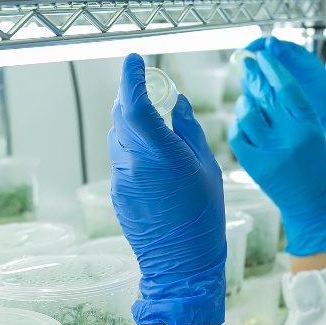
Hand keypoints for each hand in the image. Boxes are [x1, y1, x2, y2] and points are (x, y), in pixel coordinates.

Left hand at [109, 53, 225, 324]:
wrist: (183, 265)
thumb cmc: (205, 218)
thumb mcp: (208, 170)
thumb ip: (189, 133)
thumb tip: (178, 104)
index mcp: (161, 155)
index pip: (134, 105)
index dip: (132, 78)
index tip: (136, 60)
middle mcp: (134, 164)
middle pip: (122, 116)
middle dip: (133, 98)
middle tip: (150, 89)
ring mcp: (121, 180)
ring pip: (119, 138)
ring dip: (134, 125)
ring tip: (159, 130)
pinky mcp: (117, 193)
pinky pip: (123, 161)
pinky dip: (136, 151)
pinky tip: (158, 165)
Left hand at [229, 52, 325, 256]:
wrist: (317, 210)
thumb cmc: (321, 171)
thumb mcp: (317, 136)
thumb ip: (296, 112)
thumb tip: (270, 84)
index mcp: (310, 128)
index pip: (287, 89)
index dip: (272, 69)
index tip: (263, 57)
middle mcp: (289, 138)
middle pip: (265, 97)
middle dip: (254, 77)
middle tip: (247, 65)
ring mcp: (269, 153)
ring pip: (247, 113)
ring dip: (246, 102)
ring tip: (249, 99)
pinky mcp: (254, 166)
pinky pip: (237, 135)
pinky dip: (238, 124)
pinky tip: (244, 122)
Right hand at [245, 36, 325, 145]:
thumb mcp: (308, 75)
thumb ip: (289, 59)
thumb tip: (271, 42)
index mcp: (294, 56)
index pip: (268, 45)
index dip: (255, 48)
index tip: (245, 56)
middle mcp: (284, 68)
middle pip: (258, 62)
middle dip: (251, 68)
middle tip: (248, 77)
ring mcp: (279, 85)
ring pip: (257, 79)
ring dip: (252, 84)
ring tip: (253, 92)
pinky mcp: (277, 100)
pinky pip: (260, 94)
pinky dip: (256, 97)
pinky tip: (257, 103)